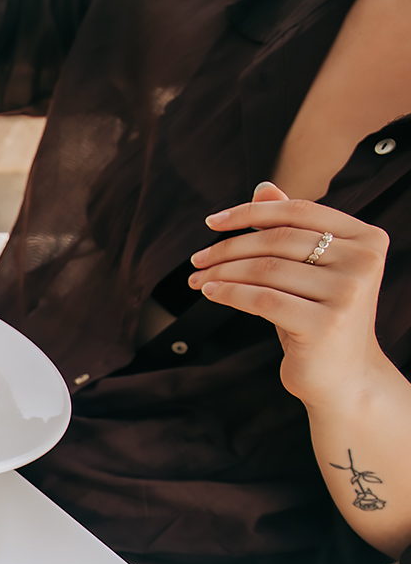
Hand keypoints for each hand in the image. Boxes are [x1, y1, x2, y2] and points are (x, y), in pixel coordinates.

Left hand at [191, 183, 391, 406]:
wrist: (344, 377)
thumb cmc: (321, 317)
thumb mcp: (310, 270)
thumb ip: (293, 228)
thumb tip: (263, 187)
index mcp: (367, 238)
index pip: (299, 211)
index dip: (250, 212)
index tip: (212, 221)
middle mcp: (363, 261)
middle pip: (278, 240)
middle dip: (228, 247)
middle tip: (197, 259)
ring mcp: (348, 293)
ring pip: (265, 269)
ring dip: (222, 272)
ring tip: (198, 279)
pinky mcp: (326, 324)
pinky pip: (262, 300)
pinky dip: (229, 294)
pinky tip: (210, 293)